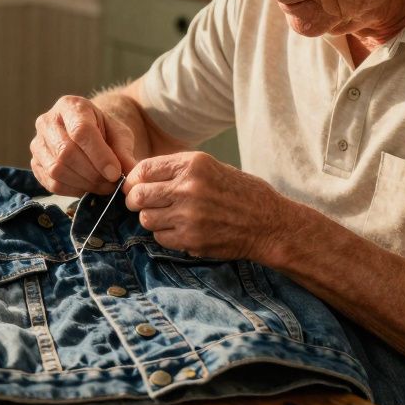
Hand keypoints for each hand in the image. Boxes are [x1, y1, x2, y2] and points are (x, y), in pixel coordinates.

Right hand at [30, 95, 137, 195]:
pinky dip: (73, 190)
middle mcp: (48, 121)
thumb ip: (124, 153)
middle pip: (66, 152)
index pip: (81, 131)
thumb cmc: (104, 132)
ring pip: (57, 169)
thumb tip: (130, 175)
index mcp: (70, 106)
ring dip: (83, 184)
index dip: (99, 156)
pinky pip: (51, 183)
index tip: (115, 173)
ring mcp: (38, 143)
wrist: (87, 134)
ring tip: (102, 186)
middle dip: (92, 173)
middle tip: (111, 183)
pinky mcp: (35, 163)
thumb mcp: (119, 135)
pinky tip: (88, 188)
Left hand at [122, 151, 296, 261]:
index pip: (144, 169)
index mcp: (193, 164)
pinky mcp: (191, 239)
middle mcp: (188, 187)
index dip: (134, 180)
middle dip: (135, 201)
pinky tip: (181, 230)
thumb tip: (141, 178)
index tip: (134, 186)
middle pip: (139, 195)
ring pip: (146, 219)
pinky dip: (165, 235)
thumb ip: (178, 171)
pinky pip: (160, 237)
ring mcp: (188, 215)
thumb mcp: (212, 168)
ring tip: (168, 217)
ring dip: (152, 219)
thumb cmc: (242, 194)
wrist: (270, 224)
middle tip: (140, 204)